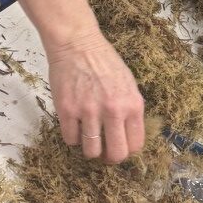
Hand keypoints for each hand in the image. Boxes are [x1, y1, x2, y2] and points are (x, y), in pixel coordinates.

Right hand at [48, 31, 145, 164]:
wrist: (78, 44)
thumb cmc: (105, 62)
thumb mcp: (129, 84)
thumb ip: (130, 110)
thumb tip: (129, 136)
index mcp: (133, 105)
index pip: (135, 144)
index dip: (128, 151)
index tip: (120, 148)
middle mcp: (113, 111)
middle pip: (116, 154)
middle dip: (110, 158)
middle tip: (105, 152)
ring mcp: (89, 111)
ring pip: (91, 151)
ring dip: (90, 149)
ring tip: (88, 139)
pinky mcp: (66, 110)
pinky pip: (70, 139)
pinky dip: (72, 138)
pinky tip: (74, 126)